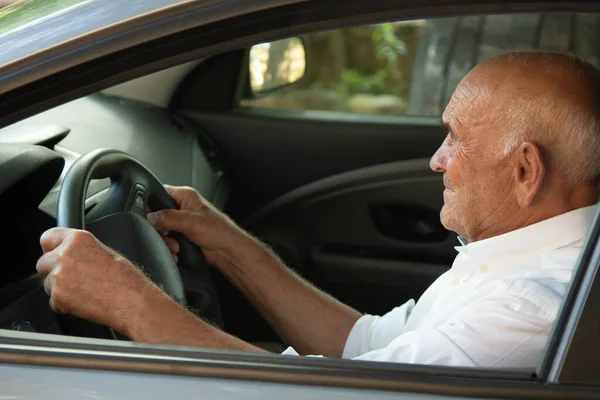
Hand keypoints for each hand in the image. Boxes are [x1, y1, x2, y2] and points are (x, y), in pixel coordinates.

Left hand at [36, 228, 155, 334]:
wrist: (133, 302)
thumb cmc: (127, 280)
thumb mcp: (106, 252)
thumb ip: (82, 250)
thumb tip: (71, 255)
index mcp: (78, 239)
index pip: (47, 238)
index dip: (51, 248)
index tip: (55, 254)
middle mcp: (65, 254)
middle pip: (43, 263)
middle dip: (54, 271)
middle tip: (75, 279)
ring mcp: (59, 276)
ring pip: (48, 284)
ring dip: (60, 289)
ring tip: (85, 292)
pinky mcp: (58, 297)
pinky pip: (54, 302)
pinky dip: (65, 305)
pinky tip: (85, 302)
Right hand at [147, 185, 247, 264]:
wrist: (227, 250)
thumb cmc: (218, 231)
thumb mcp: (191, 221)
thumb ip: (169, 217)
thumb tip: (151, 217)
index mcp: (185, 195)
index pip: (159, 192)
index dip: (151, 204)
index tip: (149, 218)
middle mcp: (182, 207)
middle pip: (157, 214)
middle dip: (160, 228)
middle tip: (166, 235)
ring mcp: (181, 222)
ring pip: (161, 229)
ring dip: (165, 240)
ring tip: (175, 247)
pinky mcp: (182, 235)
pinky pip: (167, 239)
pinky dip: (169, 247)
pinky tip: (176, 252)